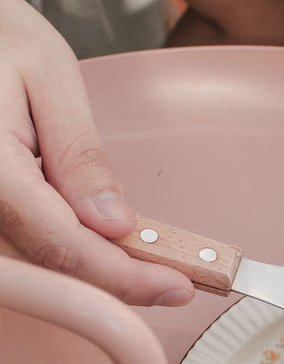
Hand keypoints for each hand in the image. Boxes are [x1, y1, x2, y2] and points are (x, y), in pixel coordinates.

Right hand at [0, 0, 194, 305]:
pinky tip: (107, 241)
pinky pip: (25, 242)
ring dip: (97, 270)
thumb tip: (116, 224)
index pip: (62, 245)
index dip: (124, 276)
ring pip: (38, 263)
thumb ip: (80, 157)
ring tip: (151, 262)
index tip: (179, 285)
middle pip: (50, 265)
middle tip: (176, 280)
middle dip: (118, 280)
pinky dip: (72, 248)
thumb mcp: (49, 78)